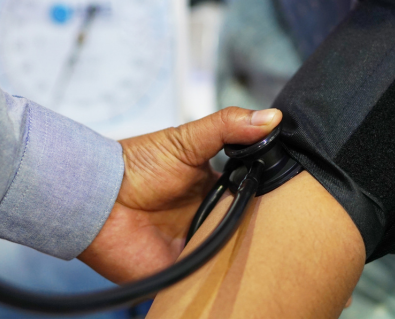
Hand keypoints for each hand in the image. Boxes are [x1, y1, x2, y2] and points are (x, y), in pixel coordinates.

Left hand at [77, 107, 281, 282]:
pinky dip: (224, 273)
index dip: (274, 195)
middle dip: (266, 227)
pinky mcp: (187, 271)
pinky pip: (214, 278)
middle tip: (281, 222)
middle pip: (252, 228)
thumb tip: (271, 117)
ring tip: (260, 242)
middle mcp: (213, 218)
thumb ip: (227, 126)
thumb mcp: (186, 139)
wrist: (100, 201)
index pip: (258, 196)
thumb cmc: (137, 167)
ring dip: (248, 250)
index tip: (294, 192)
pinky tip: (233, 262)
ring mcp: (200, 245)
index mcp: (218, 189)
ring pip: (239, 255)